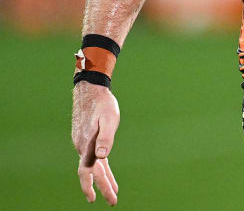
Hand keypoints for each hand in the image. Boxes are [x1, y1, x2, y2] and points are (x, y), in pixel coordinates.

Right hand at [72, 82, 120, 204]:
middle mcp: (82, 147)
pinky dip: (102, 169)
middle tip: (112, 202)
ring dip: (103, 180)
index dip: (92, 185)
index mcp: (87, 144)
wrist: (90, 91)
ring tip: (113, 192)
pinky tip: (107, 174)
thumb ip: (106, 138)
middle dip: (102, 188)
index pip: (88, 171)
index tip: (95, 198)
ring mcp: (83, 144)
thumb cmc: (103, 104)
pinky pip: (94, 159)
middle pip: (91, 173)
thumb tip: (102, 156)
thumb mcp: (109, 119)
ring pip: (93, 167)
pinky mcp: (87, 140)